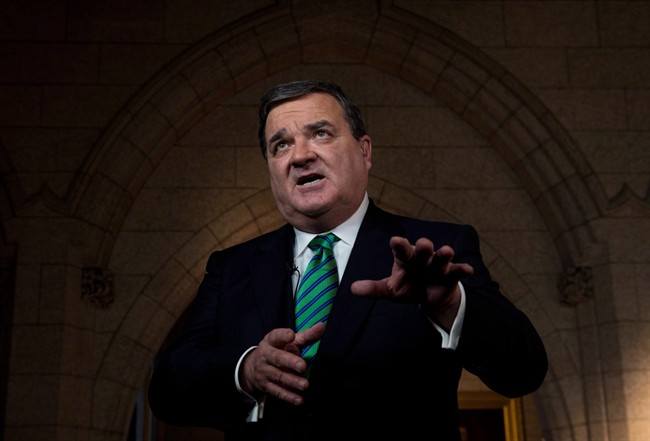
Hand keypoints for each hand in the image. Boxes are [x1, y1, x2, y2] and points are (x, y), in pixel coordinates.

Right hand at [240, 323, 325, 405]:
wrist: (251, 368)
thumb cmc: (276, 350)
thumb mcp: (286, 341)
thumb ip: (305, 335)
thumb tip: (322, 326)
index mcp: (270, 341)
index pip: (276, 336)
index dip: (282, 336)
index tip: (291, 335)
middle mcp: (265, 356)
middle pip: (277, 358)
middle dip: (290, 362)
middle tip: (302, 366)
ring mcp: (264, 371)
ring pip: (278, 376)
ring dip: (292, 381)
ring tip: (305, 385)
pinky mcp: (265, 386)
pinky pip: (277, 391)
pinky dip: (288, 396)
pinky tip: (299, 399)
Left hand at [350, 236, 473, 329]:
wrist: (430, 294)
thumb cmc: (408, 286)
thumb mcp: (390, 290)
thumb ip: (373, 288)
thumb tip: (353, 289)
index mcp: (405, 259)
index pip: (401, 250)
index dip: (399, 245)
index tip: (395, 240)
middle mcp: (422, 258)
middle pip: (422, 252)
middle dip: (424, 248)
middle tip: (424, 243)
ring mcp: (437, 265)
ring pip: (441, 259)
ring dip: (443, 255)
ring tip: (447, 251)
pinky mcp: (451, 274)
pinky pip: (457, 271)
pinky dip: (462, 270)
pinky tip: (469, 270)